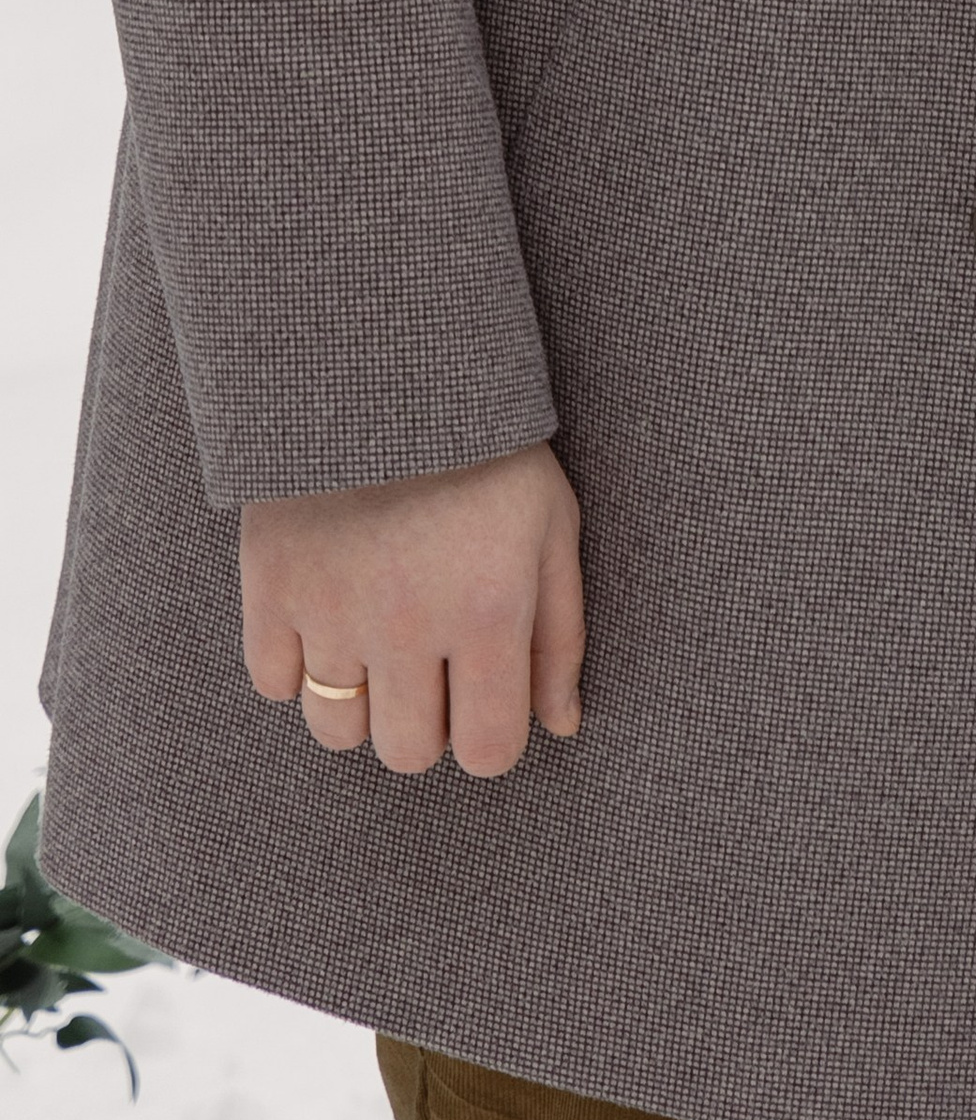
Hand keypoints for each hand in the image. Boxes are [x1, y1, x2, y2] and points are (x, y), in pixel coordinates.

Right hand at [241, 440, 584, 777]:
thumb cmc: (489, 449)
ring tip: (378, 635)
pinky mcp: (270, 586)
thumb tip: (560, 725)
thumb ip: (559, 637)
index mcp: (489, 610)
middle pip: (407, 753)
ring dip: (362, 698)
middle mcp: (408, 625)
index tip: (484, 703)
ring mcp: (331, 610)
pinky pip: (274, 683)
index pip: (487, 751)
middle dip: (426, 721)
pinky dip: (297, 662)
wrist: (388, 365)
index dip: (489, 738)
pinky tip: (329, 610)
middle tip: (432, 661)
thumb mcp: (551, 527)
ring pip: (337, 730)